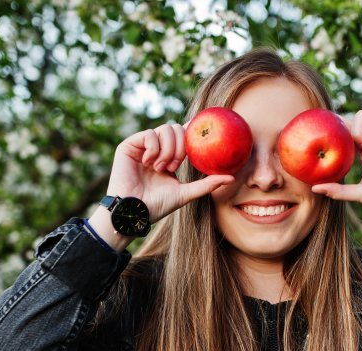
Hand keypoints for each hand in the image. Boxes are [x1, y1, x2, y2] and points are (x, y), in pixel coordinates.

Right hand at [108, 123, 233, 223]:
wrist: (133, 211)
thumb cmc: (157, 206)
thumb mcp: (185, 193)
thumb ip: (207, 184)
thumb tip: (231, 177)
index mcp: (170, 157)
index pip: (184, 136)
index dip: (193, 129)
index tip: (205, 128)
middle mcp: (157, 149)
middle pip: (177, 129)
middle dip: (181, 147)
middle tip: (174, 166)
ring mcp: (143, 146)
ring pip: (165, 129)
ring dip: (167, 150)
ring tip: (160, 168)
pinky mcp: (129, 145)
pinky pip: (150, 133)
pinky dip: (154, 147)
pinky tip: (149, 162)